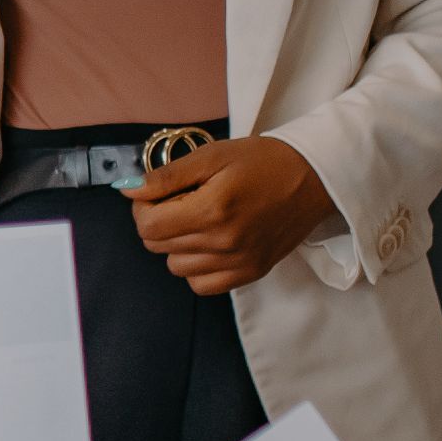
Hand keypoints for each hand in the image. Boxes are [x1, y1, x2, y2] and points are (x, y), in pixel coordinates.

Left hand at [129, 136, 341, 293]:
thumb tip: (128, 191)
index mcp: (212, 210)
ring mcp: (239, 262)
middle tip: (181, 201)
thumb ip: (166, 177)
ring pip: (176, 266)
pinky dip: (197, 266)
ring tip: (199, 220)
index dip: (142, 208)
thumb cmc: (262, 161)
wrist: (313, 178)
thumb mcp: (211, 156)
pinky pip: (202, 284)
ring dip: (177, 244)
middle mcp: (224, 242)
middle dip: (158, 222)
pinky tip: (209, 243)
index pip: (148, 227)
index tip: (156, 194)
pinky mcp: (251, 272)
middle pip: (158, 246)